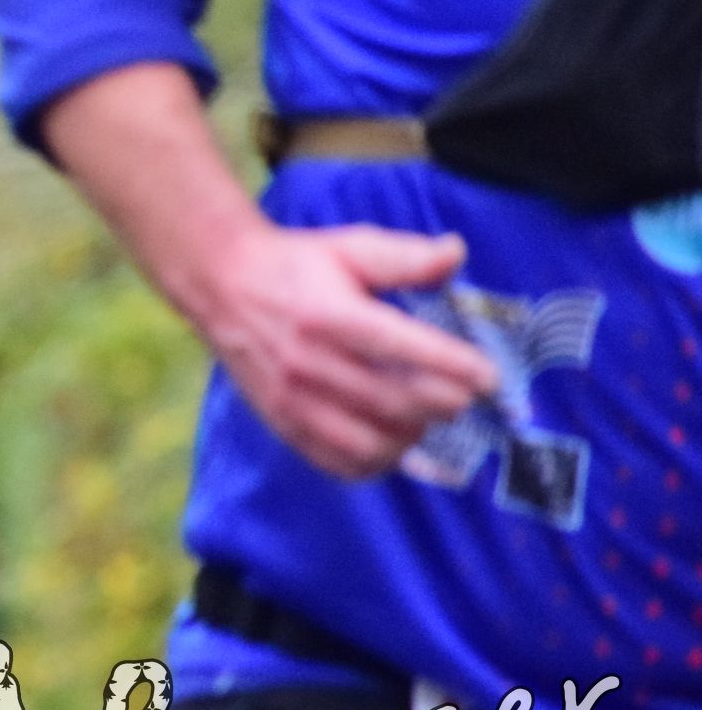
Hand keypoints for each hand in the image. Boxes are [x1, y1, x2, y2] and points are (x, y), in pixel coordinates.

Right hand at [189, 223, 498, 478]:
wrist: (220, 283)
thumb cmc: (294, 265)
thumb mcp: (348, 248)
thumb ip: (404, 256)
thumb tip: (457, 252)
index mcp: (329, 314)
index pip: (401, 347)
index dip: (453, 365)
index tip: (489, 377)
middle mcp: (310, 361)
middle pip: (394, 400)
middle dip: (443, 403)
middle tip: (463, 396)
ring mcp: (293, 398)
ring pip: (370, 441)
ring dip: (411, 436)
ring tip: (424, 418)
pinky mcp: (282, 421)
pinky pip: (337, 462)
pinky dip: (374, 462)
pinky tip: (389, 442)